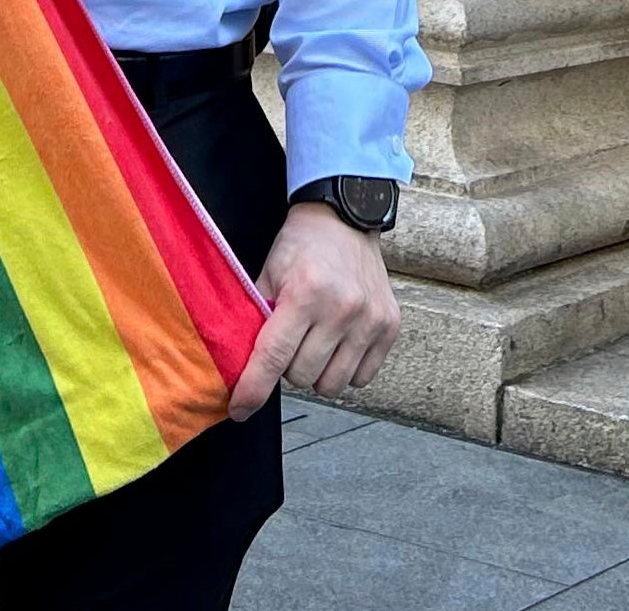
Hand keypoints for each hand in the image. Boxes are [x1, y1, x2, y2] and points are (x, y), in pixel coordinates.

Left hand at [225, 204, 398, 419]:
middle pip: (302, 376)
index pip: (273, 357)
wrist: (346, 219)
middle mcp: (342, 308)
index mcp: (305, 293)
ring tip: (316, 342)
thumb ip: (254, 320)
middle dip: (288, 366)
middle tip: (291, 339)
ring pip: (332, 384)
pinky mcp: (390, 326)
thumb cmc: (301, 247)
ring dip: (317, 372)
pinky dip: (346, 369)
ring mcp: (370, 319)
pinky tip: (340, 343)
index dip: (252, 390)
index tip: (239, 409)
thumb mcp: (267, 274)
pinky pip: (361, 378)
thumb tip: (238, 369)